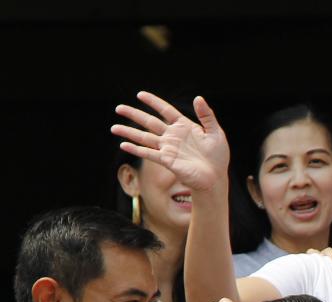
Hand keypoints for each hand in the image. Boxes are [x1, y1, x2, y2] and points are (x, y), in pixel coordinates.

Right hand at [112, 92, 229, 194]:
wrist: (215, 178)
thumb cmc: (218, 157)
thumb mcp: (215, 132)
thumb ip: (206, 115)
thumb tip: (198, 98)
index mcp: (184, 126)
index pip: (166, 110)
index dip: (154, 102)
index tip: (140, 94)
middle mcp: (173, 136)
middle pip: (150, 122)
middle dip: (134, 114)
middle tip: (118, 107)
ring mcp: (168, 148)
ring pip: (144, 137)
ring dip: (129, 132)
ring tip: (113, 127)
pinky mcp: (167, 161)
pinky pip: (148, 153)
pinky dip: (136, 149)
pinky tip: (123, 145)